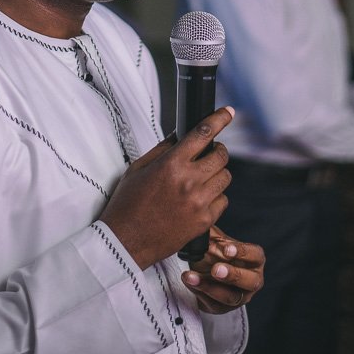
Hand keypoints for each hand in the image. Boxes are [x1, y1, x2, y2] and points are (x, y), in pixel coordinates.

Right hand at [99, 107, 234, 268]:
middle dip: (217, 151)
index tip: (228, 112)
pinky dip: (215, 197)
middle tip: (209, 153)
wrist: (125, 241)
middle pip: (221, 156)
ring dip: (217, 174)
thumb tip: (179, 135)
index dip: (219, 119)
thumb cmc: (127, 204)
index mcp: (171, 164)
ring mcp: (199, 202)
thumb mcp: (138, 169)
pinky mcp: (204, 221)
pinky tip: (200, 199)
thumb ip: (162, 150)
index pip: (203, 133)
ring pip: (226, 178)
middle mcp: (189, 181)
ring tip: (201, 178)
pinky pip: (223, 201)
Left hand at [180, 226, 264, 313]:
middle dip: (232, 275)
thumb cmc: (216, 253)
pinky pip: (214, 305)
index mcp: (255, 260)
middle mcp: (252, 280)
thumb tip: (201, 219)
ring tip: (191, 277)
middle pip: (250, 281)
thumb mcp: (215, 240)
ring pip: (230, 297)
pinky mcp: (223, 308)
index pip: (255, 255)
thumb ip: (212, 233)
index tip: (226, 249)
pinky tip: (188, 282)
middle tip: (215, 269)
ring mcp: (240, 297)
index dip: (243, 252)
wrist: (205, 271)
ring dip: (210, 287)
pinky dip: (199, 293)